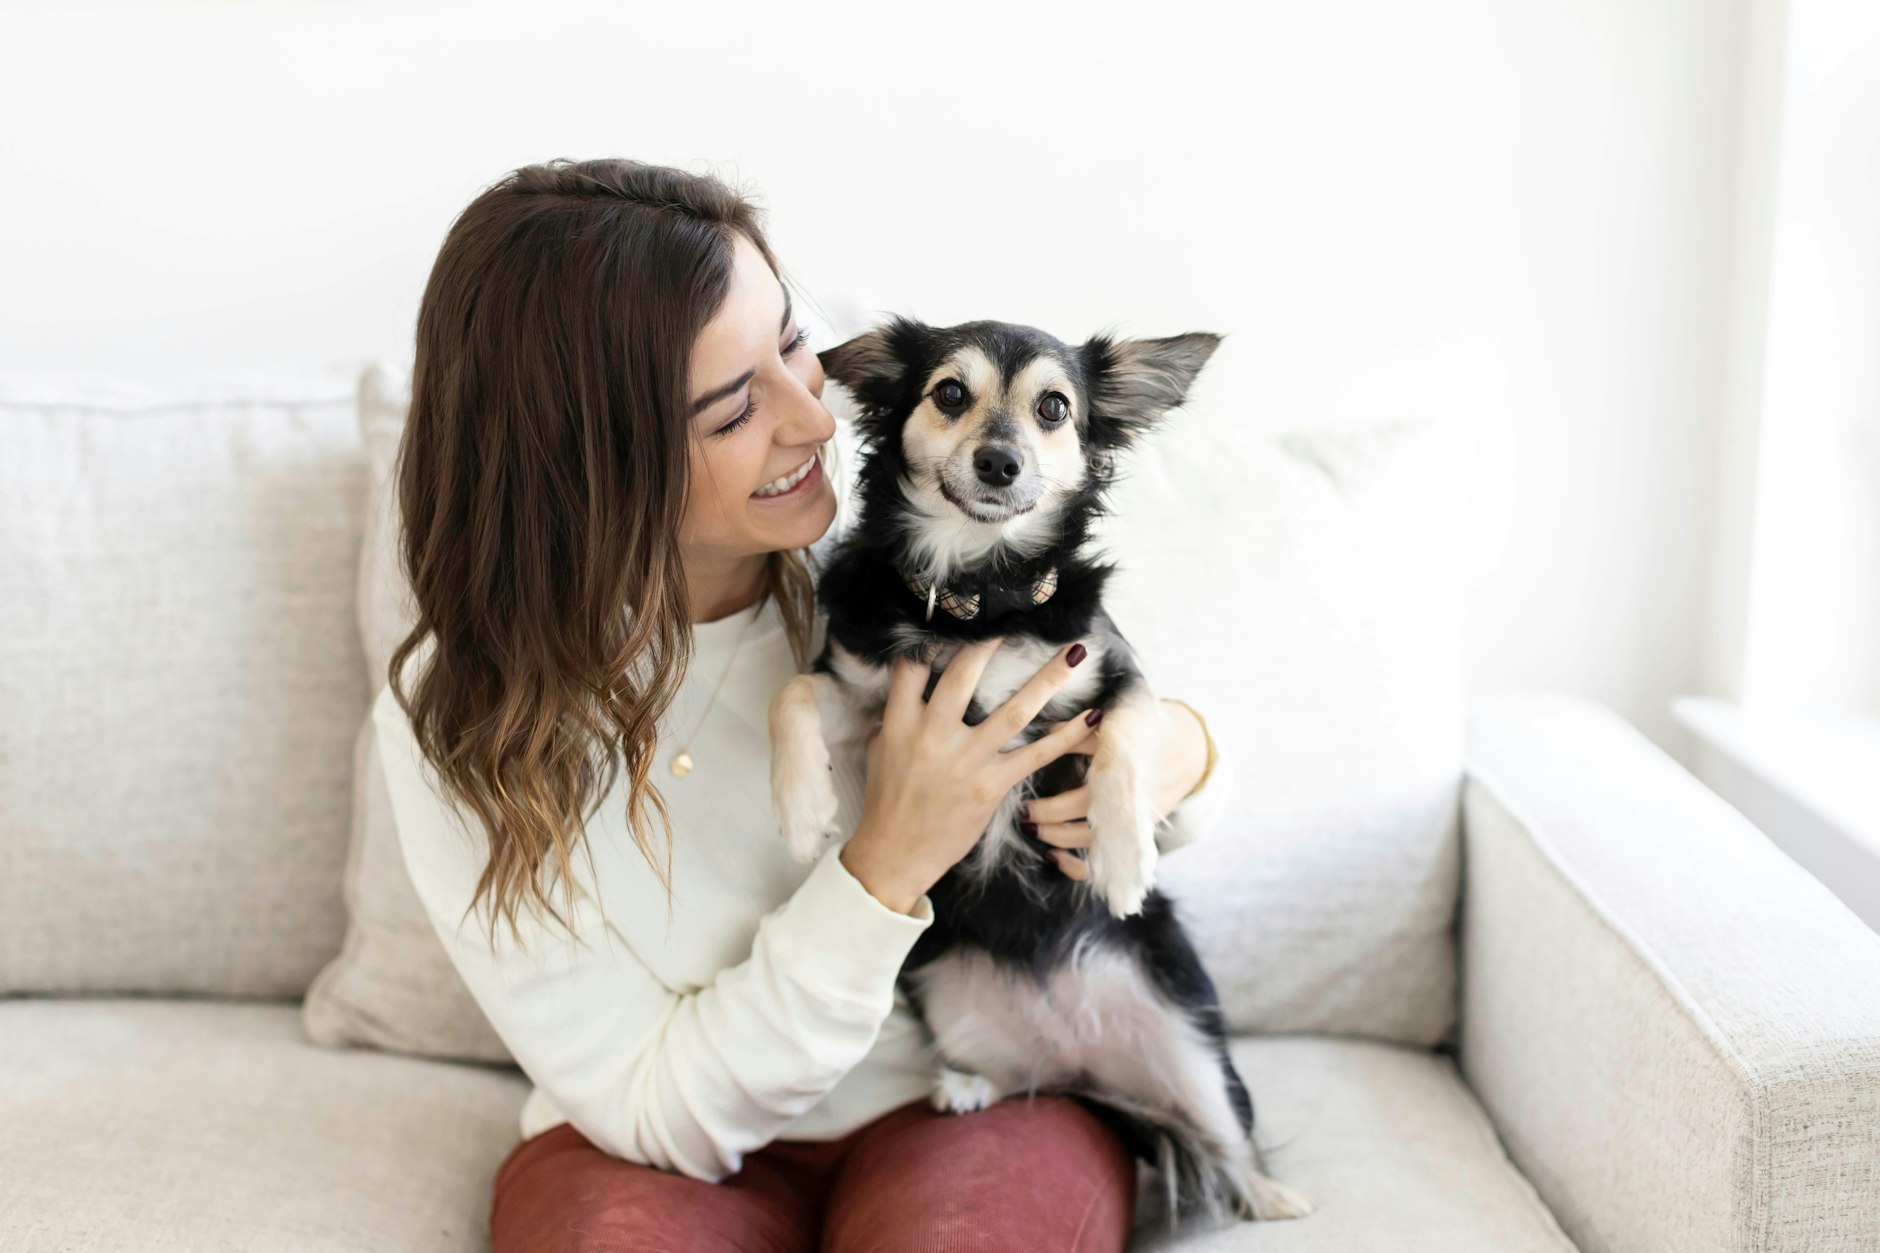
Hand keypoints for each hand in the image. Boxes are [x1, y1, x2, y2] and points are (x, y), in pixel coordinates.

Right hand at [840, 637, 1101, 912]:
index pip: (913, 666)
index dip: (935, 634)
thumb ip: (902, 712)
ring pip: (1013, 711)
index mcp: (900, 723)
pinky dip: (1067, 735)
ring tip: (1074, 651)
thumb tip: (918, 676)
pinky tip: (1091, 717)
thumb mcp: (884, 748)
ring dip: (1048, 678)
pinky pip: (1036, 754)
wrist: (895, 855)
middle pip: (963, 675)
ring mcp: (965, 761)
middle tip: (1019, 611)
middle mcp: (932, 737)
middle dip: (992, 641)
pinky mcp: (991, 786)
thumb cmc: (889, 800)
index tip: (960, 610)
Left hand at [1021, 697, 1208, 880]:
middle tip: (1024, 810)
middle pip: (1085, 814)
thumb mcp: (1117, 718)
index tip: (1028, 789)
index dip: (1056, 794)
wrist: (1185, 750)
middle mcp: (1130, 796)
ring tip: (1033, 828)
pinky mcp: (1136, 835)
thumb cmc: (1142, 728)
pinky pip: (1106, 863)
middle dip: (1048, 816)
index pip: (1089, 782)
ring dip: (1057, 838)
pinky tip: (1055, 856)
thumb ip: (1081, 730)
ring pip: (1091, 841)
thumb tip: (1044, 732)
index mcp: (1125, 764)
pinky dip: (1077, 866)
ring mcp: (1135, 819)